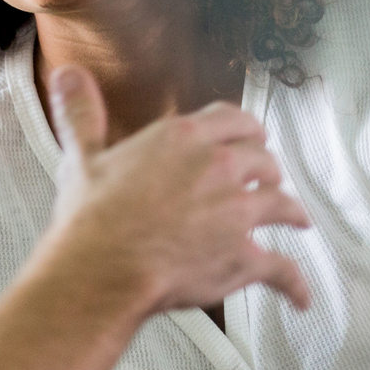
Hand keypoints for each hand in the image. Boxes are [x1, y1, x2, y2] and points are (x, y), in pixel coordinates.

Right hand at [43, 65, 311, 315]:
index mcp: (183, 139)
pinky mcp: (245, 256)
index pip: (232, 120)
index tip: (251, 134)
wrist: (101, 270)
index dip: (245, 129)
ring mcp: (237, 212)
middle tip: (267, 176)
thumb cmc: (92, 220)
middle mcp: (217, 168)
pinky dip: (294, 283)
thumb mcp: (82, 156)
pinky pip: (282, 268)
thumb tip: (69, 75)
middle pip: (262, 159)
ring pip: (281, 204)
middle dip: (267, 169)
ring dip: (291, 211)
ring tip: (296, 218)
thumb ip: (82, 113)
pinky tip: (300, 294)